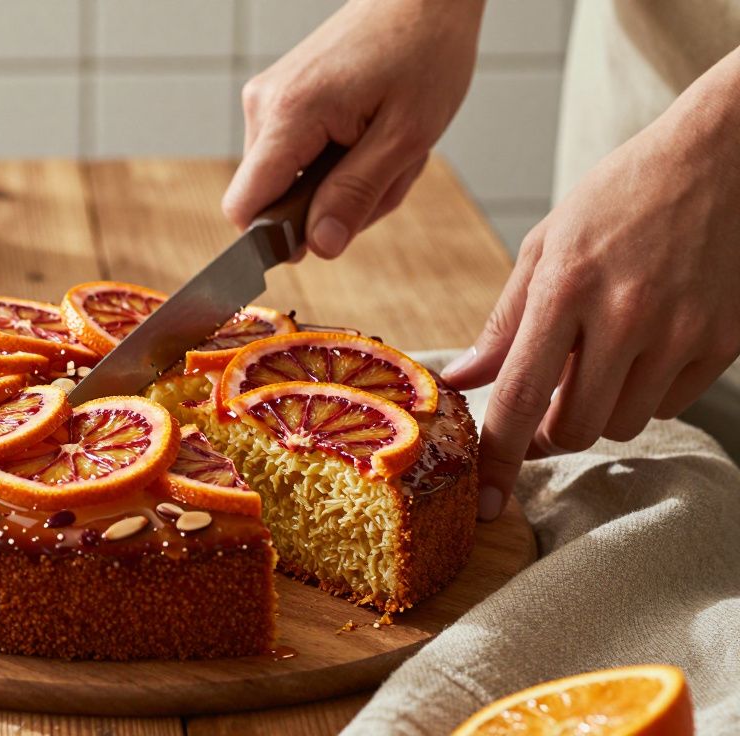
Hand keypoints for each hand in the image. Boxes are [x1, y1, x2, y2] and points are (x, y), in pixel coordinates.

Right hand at [223, 0, 481, 255]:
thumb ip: (357, 195)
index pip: (244, 207)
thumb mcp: (405, 137)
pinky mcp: (280, 98)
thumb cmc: (422, 52)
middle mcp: (264, 105)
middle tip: (385, 173)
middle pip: (270, 200)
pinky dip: (336, 161)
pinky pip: (295, 157)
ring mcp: (268, 99)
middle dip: (327, 207)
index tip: (325, 236)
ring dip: (339, 183)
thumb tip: (319, 247)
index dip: (276, 239)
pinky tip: (369, 136)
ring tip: (383, 148)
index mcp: (290, 114)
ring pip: (287, 181)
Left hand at [443, 53, 739, 519]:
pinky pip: (670, 402)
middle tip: (544, 404)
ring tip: (600, 358)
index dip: (498, 458)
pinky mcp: (725, 338)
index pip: (518, 397)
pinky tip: (645, 347)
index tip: (486, 500)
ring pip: (624, 423)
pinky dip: (647, 392)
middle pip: (574, 428)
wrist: (727, 154)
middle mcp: (625, 314)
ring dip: (601, 409)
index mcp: (566, 287)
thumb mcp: (549, 243)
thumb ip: (505, 321)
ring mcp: (682, 330)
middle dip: (551, 431)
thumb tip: (464, 380)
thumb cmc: (623, 194)